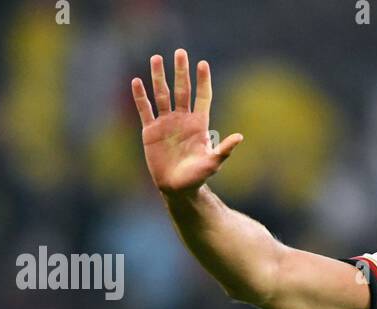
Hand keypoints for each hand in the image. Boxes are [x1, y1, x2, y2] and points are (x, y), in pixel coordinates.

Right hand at [131, 49, 242, 195]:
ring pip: (162, 94)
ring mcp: (166, 123)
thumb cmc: (198, 177)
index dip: (202, 81)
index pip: (202, 97)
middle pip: (182, 90)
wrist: (177, 188)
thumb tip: (240, 137)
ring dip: (159, 77)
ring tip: (156, 58)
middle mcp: (182, 119)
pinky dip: (140, 96)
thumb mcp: (212, 164)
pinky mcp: (150, 131)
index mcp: (199, 124)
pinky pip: (145, 109)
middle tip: (179, 52)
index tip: (202, 64)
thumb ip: (224, 150)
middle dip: (181, 72)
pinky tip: (137, 81)